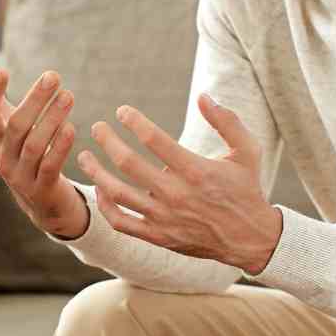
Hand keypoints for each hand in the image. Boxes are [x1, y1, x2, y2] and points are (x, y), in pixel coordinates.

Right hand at [0, 57, 88, 239]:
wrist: (39, 200)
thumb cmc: (20, 150)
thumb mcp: (4, 123)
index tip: (2, 71)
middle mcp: (2, 158)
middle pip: (16, 126)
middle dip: (35, 100)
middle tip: (53, 75)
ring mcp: (21, 176)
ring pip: (35, 145)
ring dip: (52, 119)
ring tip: (69, 95)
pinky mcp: (42, 189)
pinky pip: (50, 166)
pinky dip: (61, 146)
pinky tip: (71, 127)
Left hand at [77, 95, 282, 272]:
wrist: (251, 239)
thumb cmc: (247, 189)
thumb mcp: (247, 151)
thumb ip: (226, 121)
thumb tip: (203, 96)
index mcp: (196, 171)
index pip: (155, 141)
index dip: (134, 122)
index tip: (122, 111)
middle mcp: (177, 195)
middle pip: (129, 164)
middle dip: (108, 141)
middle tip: (98, 128)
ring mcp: (165, 218)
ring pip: (118, 194)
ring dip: (96, 172)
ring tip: (83, 156)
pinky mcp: (159, 236)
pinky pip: (121, 222)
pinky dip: (105, 206)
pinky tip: (100, 189)